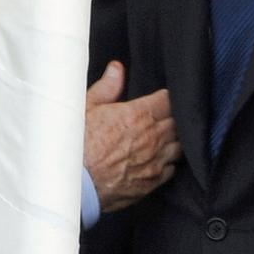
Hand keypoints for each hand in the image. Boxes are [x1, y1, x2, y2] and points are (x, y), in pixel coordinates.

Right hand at [85, 62, 180, 212]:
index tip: (160, 100)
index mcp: (138, 115)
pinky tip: (158, 160)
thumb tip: (117, 69)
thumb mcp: (86, 108)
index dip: (165, 98)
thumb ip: (107, 87)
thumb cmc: (76, 146)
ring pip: (180, 146)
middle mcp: (152, 137)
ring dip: (173, 141)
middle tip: (160, 118)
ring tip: (162, 139)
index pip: (168, 100)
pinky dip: (168, 164)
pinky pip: (172, 169)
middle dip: (171, 118)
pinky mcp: (153, 182)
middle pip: (177, 122)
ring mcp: (155, 161)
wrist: (73, 184)